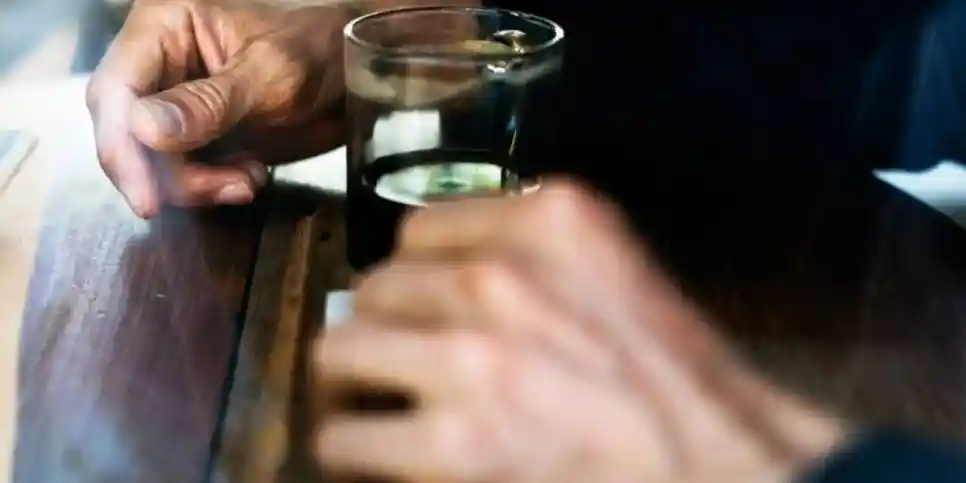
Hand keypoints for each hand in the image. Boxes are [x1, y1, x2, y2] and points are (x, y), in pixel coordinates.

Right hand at [86, 0, 350, 216]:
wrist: (357, 73)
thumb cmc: (319, 51)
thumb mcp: (269, 76)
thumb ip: (209, 104)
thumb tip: (144, 129)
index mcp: (164, 27)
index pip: (114, 90)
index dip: (122, 149)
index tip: (148, 198)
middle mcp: (159, 62)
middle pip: (126, 132)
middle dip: (167, 173)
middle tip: (220, 191)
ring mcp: (177, 100)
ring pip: (153, 160)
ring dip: (195, 185)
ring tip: (248, 180)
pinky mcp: (198, 132)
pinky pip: (183, 171)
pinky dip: (212, 185)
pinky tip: (249, 177)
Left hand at [313, 180, 846, 481]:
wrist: (716, 471)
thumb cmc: (675, 388)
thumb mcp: (611, 275)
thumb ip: (530, 257)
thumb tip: (433, 279)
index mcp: (553, 218)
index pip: (418, 230)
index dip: (415, 279)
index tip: (420, 310)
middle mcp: (503, 274)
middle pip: (374, 287)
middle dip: (381, 330)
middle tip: (395, 367)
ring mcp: (471, 357)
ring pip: (338, 353)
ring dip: (355, 386)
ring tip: (379, 411)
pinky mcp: (449, 445)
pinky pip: (343, 436)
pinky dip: (355, 451)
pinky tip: (388, 458)